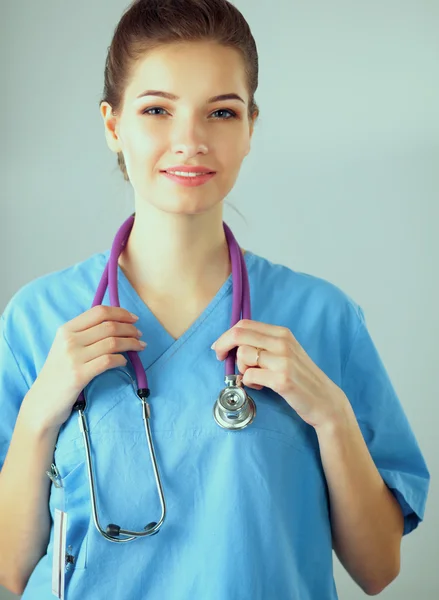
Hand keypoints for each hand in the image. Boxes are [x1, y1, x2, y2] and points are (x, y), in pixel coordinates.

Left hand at [211, 319, 348, 429]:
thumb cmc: (301, 377)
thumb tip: (233, 343)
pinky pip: (249, 376)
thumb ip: (264, 344)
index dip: (226, 336)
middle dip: (223, 347)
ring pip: (242, 355)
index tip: (220, 348)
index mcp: (282, 333)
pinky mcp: (282, 379)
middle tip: (221, 359)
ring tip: (254, 377)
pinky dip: (248, 383)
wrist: (325, 401)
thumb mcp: (286, 352)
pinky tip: (260, 386)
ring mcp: (283, 360)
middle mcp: (283, 343)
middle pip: (239, 335)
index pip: (244, 324)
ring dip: (241, 369)